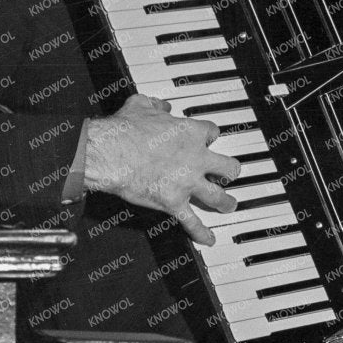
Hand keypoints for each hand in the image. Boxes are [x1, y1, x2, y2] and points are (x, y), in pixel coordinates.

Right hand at [82, 94, 239, 246]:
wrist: (111, 153)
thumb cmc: (124, 131)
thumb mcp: (141, 105)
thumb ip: (156, 104)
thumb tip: (161, 105)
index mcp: (190, 133)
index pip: (212, 133)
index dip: (210, 137)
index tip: (207, 140)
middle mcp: (196, 158)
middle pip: (227, 167)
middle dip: (230, 172)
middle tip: (230, 174)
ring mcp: (187, 183)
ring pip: (218, 196)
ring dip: (226, 202)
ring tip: (229, 205)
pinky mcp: (173, 202)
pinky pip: (192, 221)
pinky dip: (201, 232)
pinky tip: (208, 238)